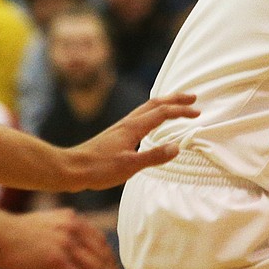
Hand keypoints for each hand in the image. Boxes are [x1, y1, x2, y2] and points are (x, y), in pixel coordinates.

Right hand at [0, 208, 121, 268]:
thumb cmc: (15, 232)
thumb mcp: (48, 224)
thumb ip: (64, 232)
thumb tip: (73, 248)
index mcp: (74, 220)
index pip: (100, 241)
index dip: (109, 258)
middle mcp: (75, 230)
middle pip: (102, 257)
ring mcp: (67, 245)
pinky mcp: (57, 262)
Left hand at [63, 93, 197, 190]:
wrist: (71, 169)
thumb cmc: (98, 169)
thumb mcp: (130, 166)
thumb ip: (154, 156)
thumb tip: (177, 147)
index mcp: (134, 127)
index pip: (163, 113)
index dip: (181, 111)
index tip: (198, 113)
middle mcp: (128, 123)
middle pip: (155, 103)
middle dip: (175, 99)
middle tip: (193, 98)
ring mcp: (121, 127)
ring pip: (147, 108)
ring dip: (164, 103)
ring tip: (176, 104)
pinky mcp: (117, 134)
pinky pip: (140, 115)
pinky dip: (153, 112)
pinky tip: (152, 121)